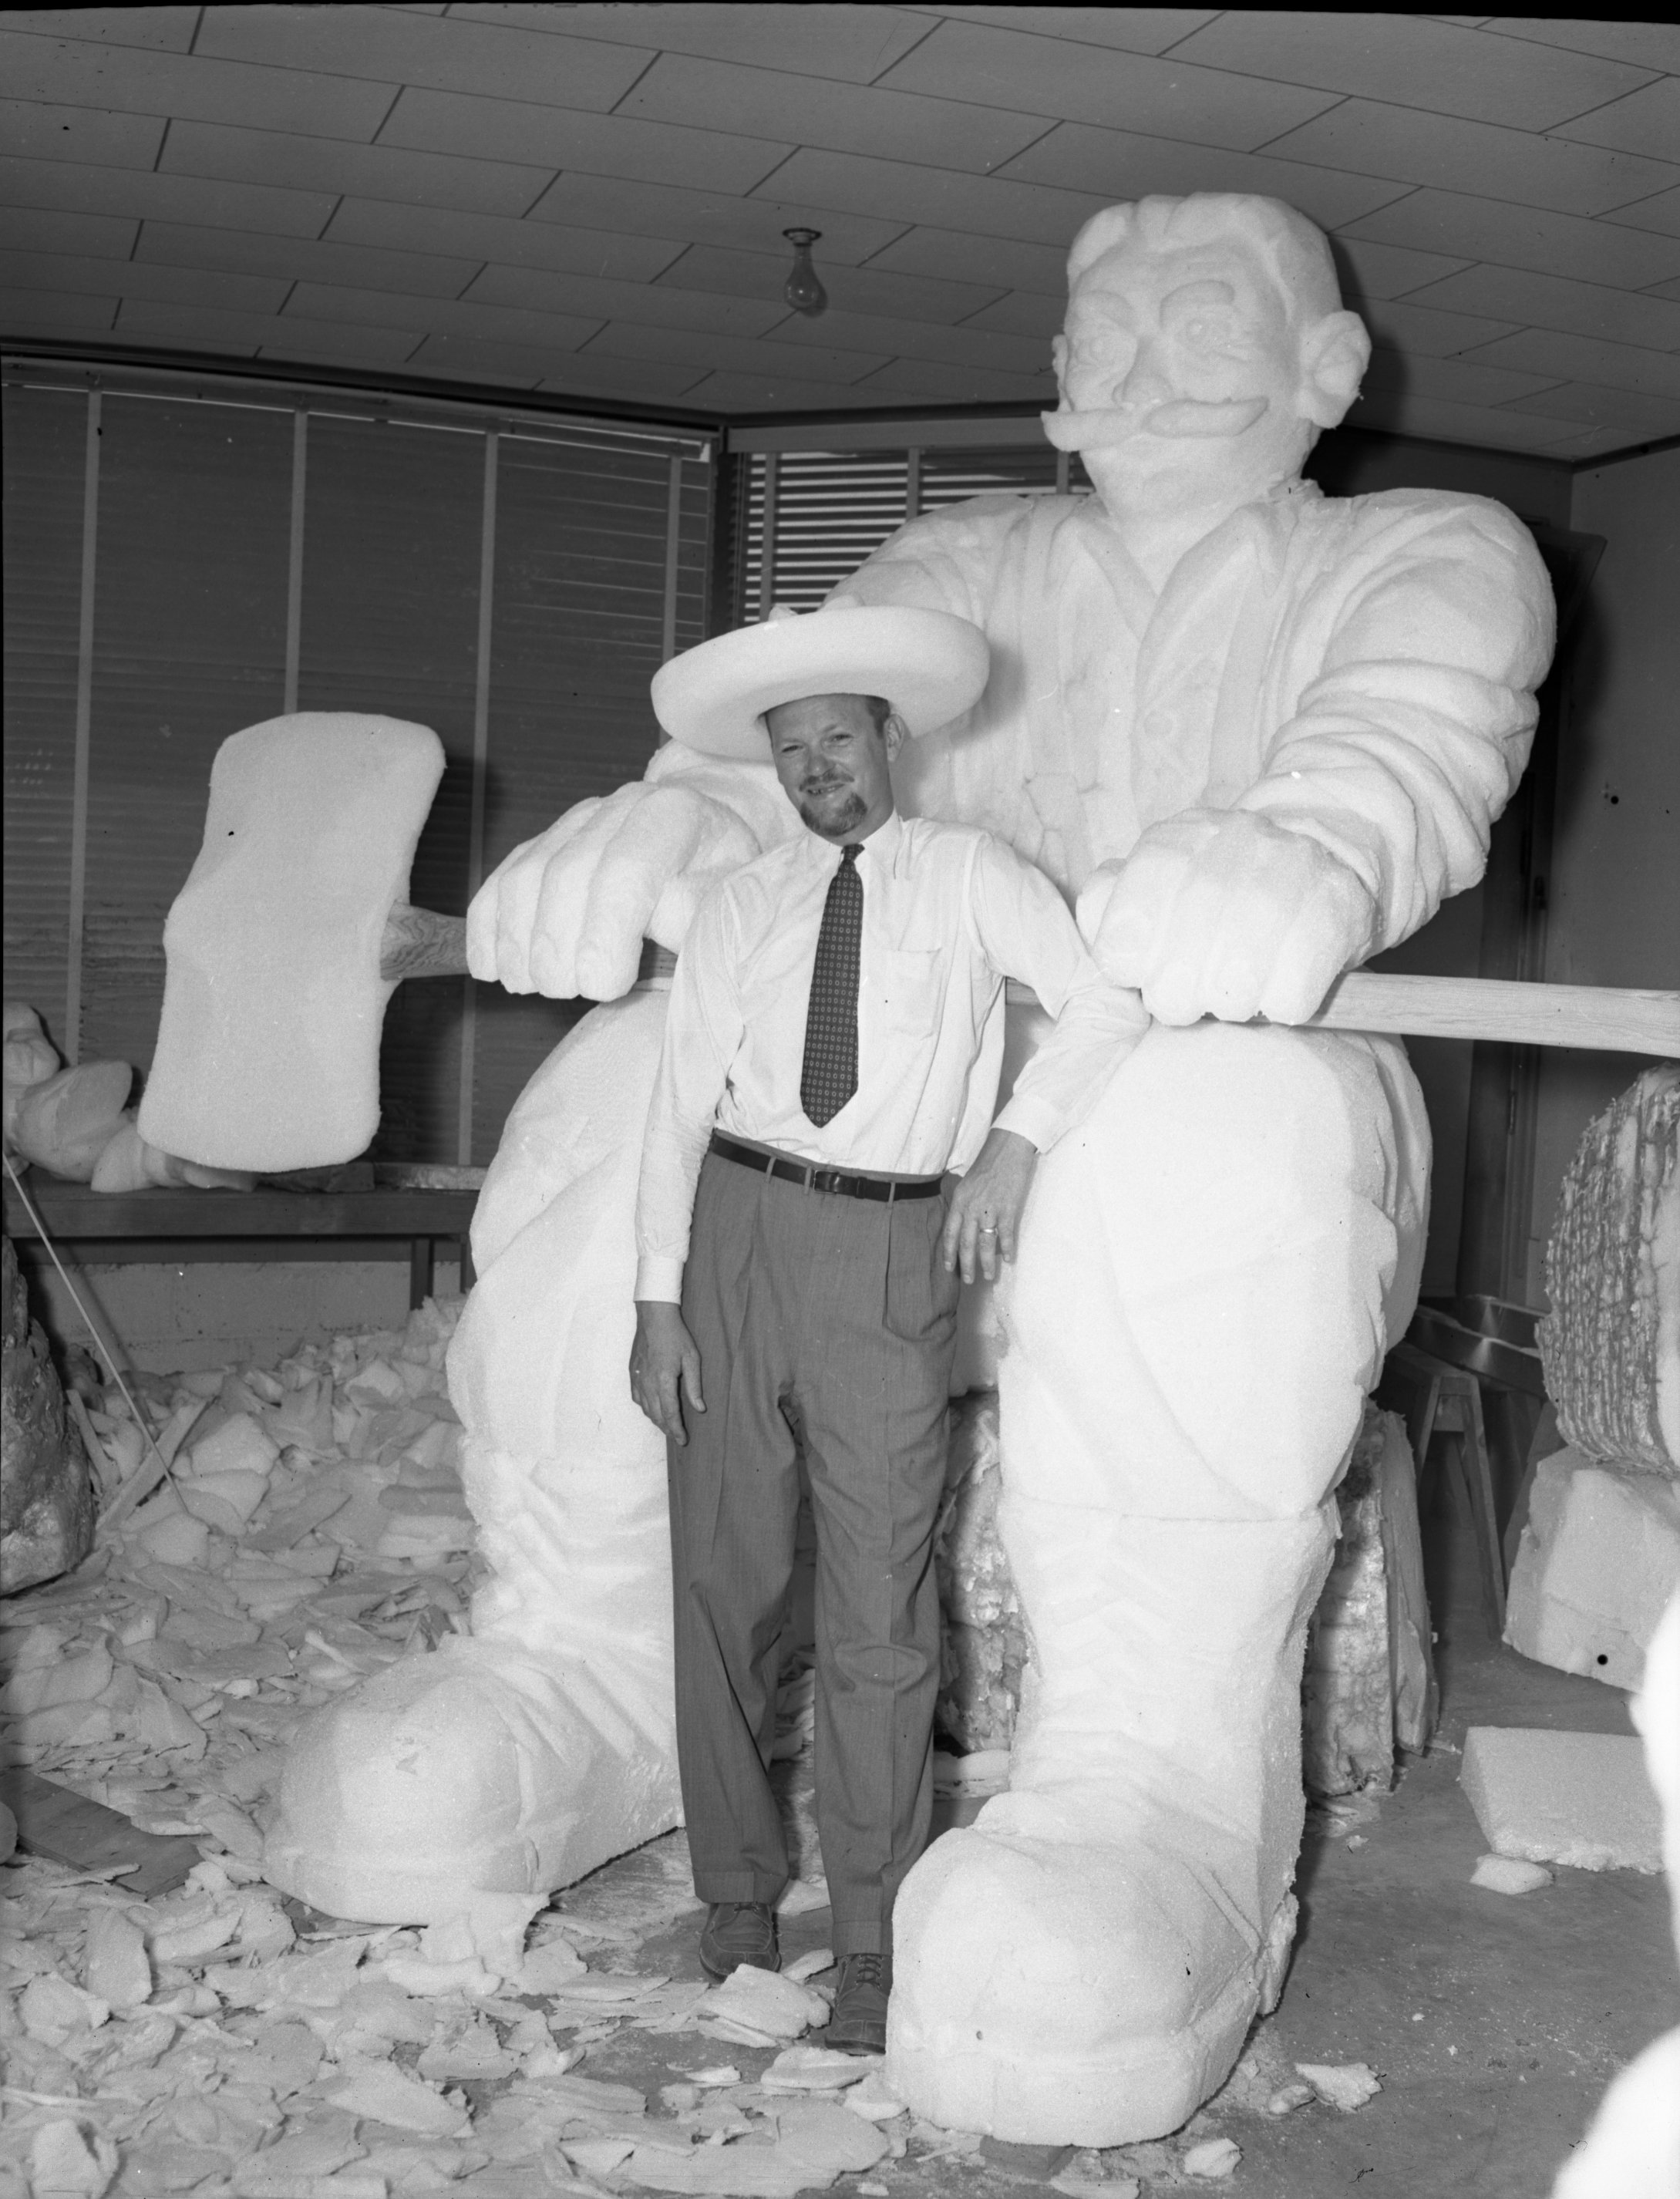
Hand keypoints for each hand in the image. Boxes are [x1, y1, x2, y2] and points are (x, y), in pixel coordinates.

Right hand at [466, 753, 784, 1000]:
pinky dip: (489, 928)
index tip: (603, 988)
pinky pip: (502, 881)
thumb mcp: (730, 904)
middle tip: (566, 993)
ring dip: (519, 940)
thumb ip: (698, 921)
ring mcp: (576, 822)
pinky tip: (490, 969)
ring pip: (526, 876)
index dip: (604, 933)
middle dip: (556, 944)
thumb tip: (658, 941)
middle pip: (566, 873)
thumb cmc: (721, 887)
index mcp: (673, 815)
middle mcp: (620, 807)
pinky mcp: (544, 843)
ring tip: (532, 987)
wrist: (709, 845)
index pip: (625, 869)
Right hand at [630, 1300, 705, 1445]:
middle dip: (667, 1429)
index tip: (683, 1440)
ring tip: (667, 1426)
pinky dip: (645, 1408)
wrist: (654, 1318)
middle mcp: (648, 1383)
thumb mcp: (692, 1359)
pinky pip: (637, 1398)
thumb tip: (700, 1408)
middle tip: (678, 1437)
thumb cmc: (676, 1336)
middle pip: (656, 1415)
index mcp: (664, 1380)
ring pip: (645, 1409)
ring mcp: (638, 1378)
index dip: (676, 1430)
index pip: (670, 1413)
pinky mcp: (633, 1373)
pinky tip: (651, 1409)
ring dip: (656, 1420)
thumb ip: (694, 1386)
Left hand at [941, 1128, 1037, 1284]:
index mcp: (959, 1200)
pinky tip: (1009, 1259)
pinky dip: (1008, 1248)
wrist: (1008, 1148)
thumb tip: (965, 1225)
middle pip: (966, 1243)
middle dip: (966, 1265)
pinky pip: (1006, 1234)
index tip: (949, 1268)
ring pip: (986, 1244)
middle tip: (968, 1281)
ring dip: (987, 1263)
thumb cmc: (989, 1164)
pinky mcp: (1008, 1208)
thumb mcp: (968, 1183)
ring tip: (988, 1276)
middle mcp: (971, 1207)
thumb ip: (965, 1204)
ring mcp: (990, 1209)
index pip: (950, 1232)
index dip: (948, 1252)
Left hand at [1076, 810, 1377, 1026]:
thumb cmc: (1217, 887)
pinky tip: (1282, 976)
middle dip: (1179, 998)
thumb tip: (1101, 935)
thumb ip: (1105, 907)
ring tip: (1239, 981)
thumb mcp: (1150, 883)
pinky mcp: (1336, 909)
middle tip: (1195, 985)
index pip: (1119, 942)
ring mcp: (1286, 876)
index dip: (1131, 971)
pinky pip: (1289, 1001)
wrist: (1321, 853)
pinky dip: (1282, 1003)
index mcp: (1169, 845)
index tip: (1147, 967)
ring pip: (1231, 994)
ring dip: (1232, 1003)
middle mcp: (1226, 850)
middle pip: (1172, 983)